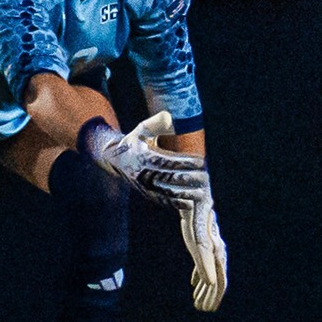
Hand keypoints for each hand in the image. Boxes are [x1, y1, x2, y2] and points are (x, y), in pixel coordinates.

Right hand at [79, 111, 206, 208]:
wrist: (116, 160)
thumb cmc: (135, 142)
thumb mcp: (142, 129)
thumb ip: (157, 123)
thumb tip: (170, 117)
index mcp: (144, 156)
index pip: (168, 161)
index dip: (186, 162)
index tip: (201, 161)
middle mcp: (143, 173)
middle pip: (170, 178)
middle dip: (189, 179)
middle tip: (205, 176)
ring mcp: (144, 186)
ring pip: (167, 193)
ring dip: (186, 194)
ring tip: (202, 193)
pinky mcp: (146, 194)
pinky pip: (163, 201)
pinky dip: (176, 204)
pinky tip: (190, 204)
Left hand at [180, 190, 227, 311]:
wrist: (195, 203)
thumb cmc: (196, 224)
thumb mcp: (199, 246)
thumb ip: (204, 265)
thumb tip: (211, 283)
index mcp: (218, 257)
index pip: (219, 283)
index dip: (214, 297)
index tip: (208, 309)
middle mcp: (217, 255)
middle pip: (215, 281)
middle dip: (208, 296)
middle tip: (200, 308)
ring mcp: (210, 251)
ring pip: (209, 274)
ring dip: (203, 289)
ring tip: (196, 300)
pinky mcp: (202, 246)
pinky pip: (203, 266)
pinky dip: (199, 277)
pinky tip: (193, 284)